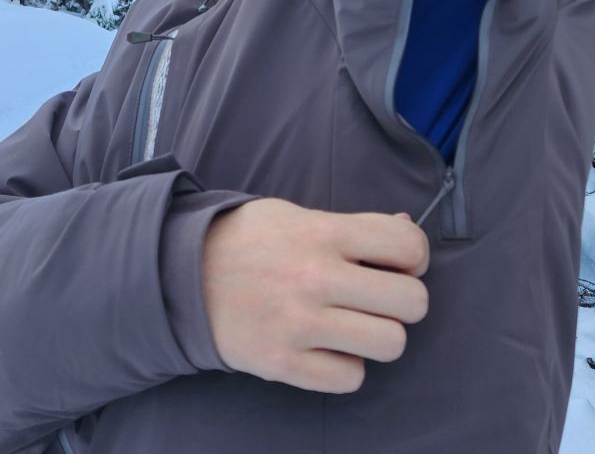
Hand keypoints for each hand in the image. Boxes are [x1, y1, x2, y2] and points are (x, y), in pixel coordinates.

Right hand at [201, 198, 430, 392]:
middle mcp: (316, 278)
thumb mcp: (297, 216)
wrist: (180, 274)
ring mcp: (300, 324)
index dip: (414, 258)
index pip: (407, 246)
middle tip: (378, 299)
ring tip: (354, 326)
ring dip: (379, 337)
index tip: (396, 264)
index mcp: (323, 233)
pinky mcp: (283, 363)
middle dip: (404, 302)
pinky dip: (345, 367)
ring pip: (390, 344)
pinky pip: (350, 378)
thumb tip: (406, 234)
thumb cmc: (248, 241)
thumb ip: (353, 226)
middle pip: (411, 303)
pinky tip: (326, 348)